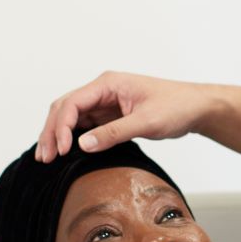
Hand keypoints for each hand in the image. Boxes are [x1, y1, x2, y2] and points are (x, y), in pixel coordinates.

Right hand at [35, 71, 215, 161]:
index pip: (73, 102)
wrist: (196, 108)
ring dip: (57, 135)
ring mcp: (104, 102)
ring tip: (47, 158)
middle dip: (51, 131)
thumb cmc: (176, 107)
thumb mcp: (147, 122)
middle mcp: (102, 90)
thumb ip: (115, 133)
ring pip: (71, 117)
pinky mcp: (110, 115)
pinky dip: (71, 138)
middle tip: (45, 158)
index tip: (62, 150)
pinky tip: (64, 153)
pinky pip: (83, 125)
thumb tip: (83, 145)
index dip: (62, 126)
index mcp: (108, 83)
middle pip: (64, 108)